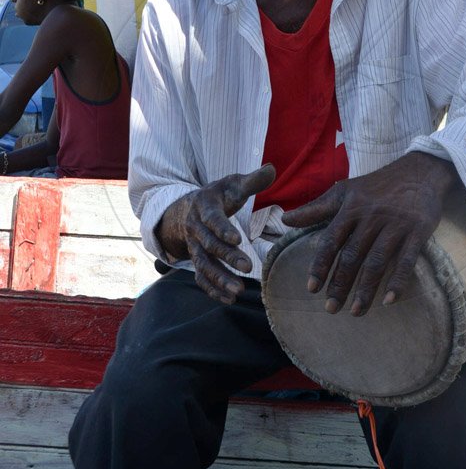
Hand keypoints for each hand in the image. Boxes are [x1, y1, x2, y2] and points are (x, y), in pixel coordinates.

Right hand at [159, 164, 274, 302]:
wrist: (190, 207)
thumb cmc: (219, 195)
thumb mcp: (232, 184)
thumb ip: (252, 180)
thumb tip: (272, 169)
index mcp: (204, 206)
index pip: (212, 219)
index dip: (223, 229)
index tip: (238, 239)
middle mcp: (196, 228)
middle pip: (209, 245)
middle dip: (227, 257)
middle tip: (248, 267)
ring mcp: (194, 246)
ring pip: (203, 265)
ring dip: (219, 279)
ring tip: (238, 291)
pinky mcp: (197, 260)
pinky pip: (201, 277)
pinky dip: (213, 290)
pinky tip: (229, 299)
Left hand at [281, 152, 456, 315]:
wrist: (419, 171)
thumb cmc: (376, 185)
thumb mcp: (344, 192)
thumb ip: (316, 209)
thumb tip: (285, 219)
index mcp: (351, 208)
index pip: (332, 241)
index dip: (321, 265)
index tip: (312, 289)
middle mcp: (371, 217)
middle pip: (352, 255)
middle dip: (340, 284)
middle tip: (331, 309)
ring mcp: (395, 224)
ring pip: (377, 261)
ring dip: (366, 289)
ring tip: (356, 312)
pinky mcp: (417, 231)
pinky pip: (407, 260)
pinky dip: (398, 281)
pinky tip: (389, 301)